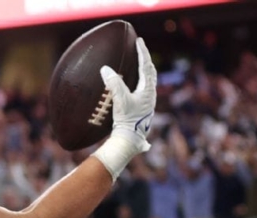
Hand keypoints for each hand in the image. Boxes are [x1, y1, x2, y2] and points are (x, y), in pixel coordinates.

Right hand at [100, 38, 156, 152]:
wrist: (130, 139)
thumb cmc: (126, 120)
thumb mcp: (120, 100)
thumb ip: (114, 83)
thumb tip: (105, 69)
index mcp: (148, 89)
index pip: (146, 66)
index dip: (142, 52)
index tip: (139, 40)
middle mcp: (151, 94)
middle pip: (151, 72)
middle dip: (146, 59)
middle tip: (140, 50)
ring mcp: (148, 102)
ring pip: (150, 81)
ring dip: (145, 70)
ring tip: (140, 65)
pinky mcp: (143, 108)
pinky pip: (145, 89)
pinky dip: (141, 81)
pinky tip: (135, 86)